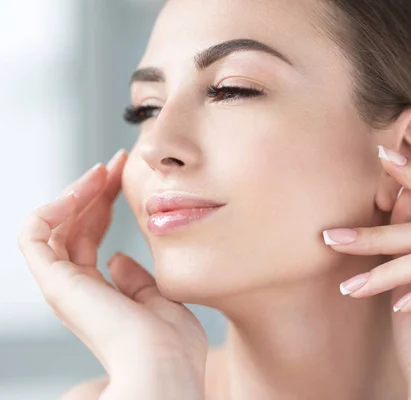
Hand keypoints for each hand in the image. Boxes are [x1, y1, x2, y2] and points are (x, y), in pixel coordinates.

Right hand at [18, 150, 207, 399]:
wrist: (166, 365)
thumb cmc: (172, 342)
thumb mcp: (160, 300)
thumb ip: (137, 280)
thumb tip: (118, 258)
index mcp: (101, 294)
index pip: (91, 237)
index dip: (105, 203)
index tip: (125, 175)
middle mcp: (77, 289)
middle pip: (72, 227)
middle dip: (92, 190)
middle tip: (116, 161)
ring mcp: (64, 286)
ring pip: (53, 226)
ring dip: (75, 192)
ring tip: (103, 170)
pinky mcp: (56, 283)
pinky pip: (34, 236)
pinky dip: (52, 208)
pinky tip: (83, 188)